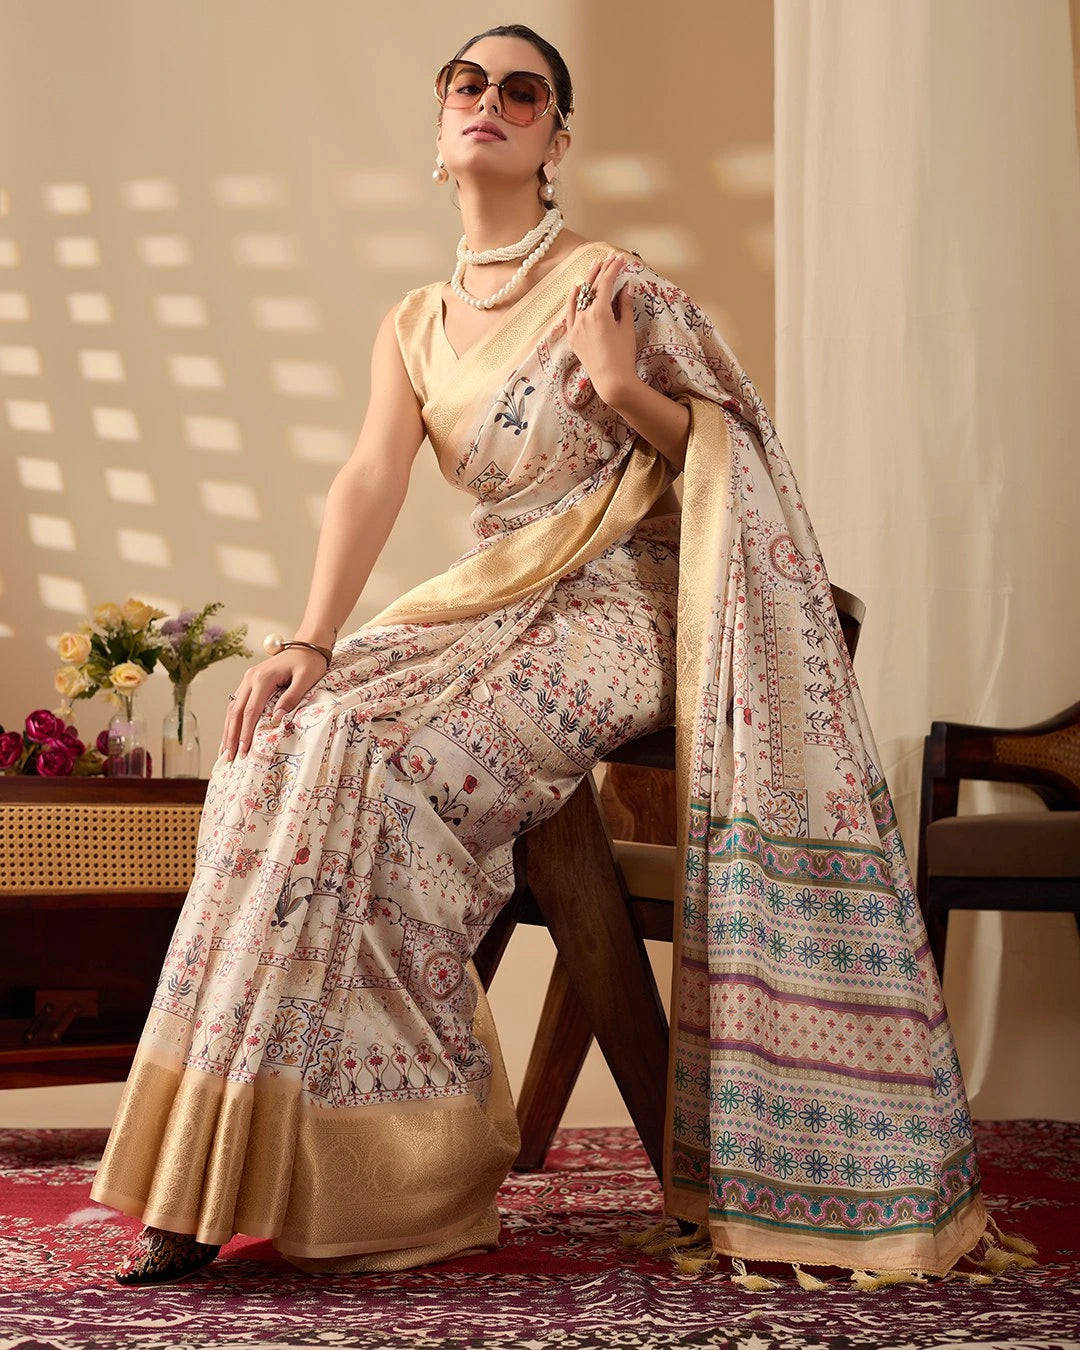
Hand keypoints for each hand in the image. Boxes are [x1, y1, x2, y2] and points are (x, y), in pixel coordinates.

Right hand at [219, 648, 326, 760]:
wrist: (307, 645)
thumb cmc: (309, 662)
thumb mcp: (306, 680)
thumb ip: (291, 698)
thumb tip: (275, 719)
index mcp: (262, 678)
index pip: (250, 711)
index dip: (245, 732)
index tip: (244, 750)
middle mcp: (250, 678)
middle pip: (236, 711)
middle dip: (232, 736)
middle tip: (230, 757)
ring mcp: (248, 679)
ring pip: (233, 707)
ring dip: (229, 729)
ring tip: (226, 750)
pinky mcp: (251, 682)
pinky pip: (238, 703)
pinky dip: (233, 720)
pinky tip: (231, 733)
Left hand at [562, 251, 636, 405]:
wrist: (611, 380)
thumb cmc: (623, 355)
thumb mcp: (627, 327)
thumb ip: (624, 305)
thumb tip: (625, 287)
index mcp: (600, 311)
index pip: (606, 283)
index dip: (614, 269)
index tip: (621, 259)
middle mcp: (584, 315)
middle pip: (592, 286)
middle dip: (602, 270)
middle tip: (610, 258)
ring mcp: (576, 325)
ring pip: (580, 297)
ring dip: (588, 280)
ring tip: (595, 266)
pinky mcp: (572, 336)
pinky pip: (569, 313)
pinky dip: (572, 299)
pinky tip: (576, 288)